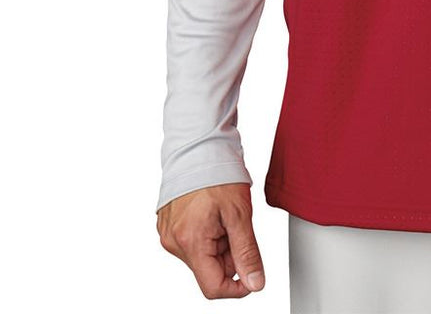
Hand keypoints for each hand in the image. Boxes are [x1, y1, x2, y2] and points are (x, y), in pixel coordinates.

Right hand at [157, 182, 265, 298]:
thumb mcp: (240, 215)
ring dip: (219, 243)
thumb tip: (255, 283)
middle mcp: (174, 243)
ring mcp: (169, 234)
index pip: (213, 288)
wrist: (199, 148)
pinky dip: (208, 234)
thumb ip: (247, 253)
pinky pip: (192, 242)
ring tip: (224, 216)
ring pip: (202, 256)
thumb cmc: (218, 175)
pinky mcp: (168, 226)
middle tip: (237, 226)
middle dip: (229, 255)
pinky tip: (212, 213)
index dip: (238, 287)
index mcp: (190, 242)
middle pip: (209, 270)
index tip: (252, 275)